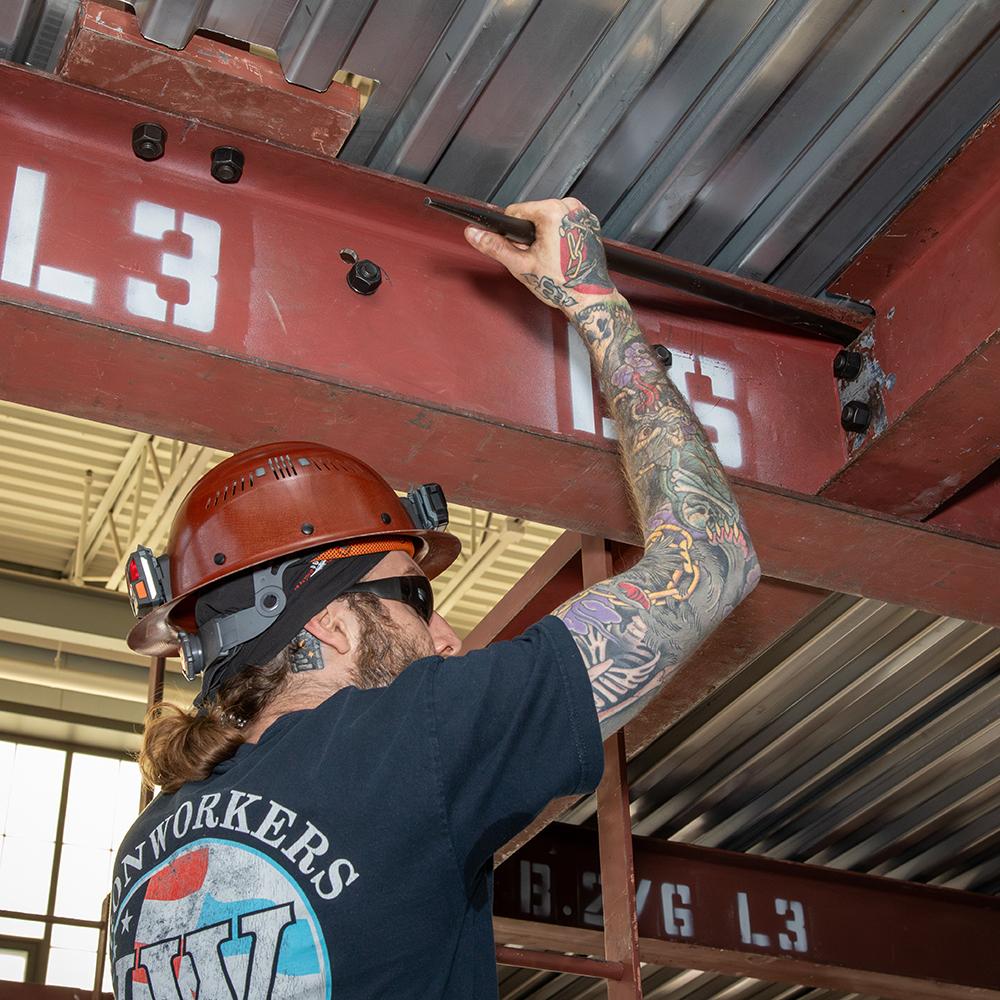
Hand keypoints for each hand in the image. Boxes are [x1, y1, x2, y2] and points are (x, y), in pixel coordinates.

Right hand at [464, 198, 618, 314]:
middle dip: (530, 235)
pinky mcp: (589, 223)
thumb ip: (495, 246)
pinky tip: (562, 254)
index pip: (516, 211)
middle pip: (533, 214)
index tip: (523, 250)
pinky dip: (559, 236)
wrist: (590, 299)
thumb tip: (475, 234)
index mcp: (553, 212)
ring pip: (548, 219)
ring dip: (544, 235)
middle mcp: (570, 208)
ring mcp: (582, 215)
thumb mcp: (521, 265)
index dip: (513, 233)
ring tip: (552, 258)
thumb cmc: (562, 285)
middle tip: (538, 258)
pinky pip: (564, 223)